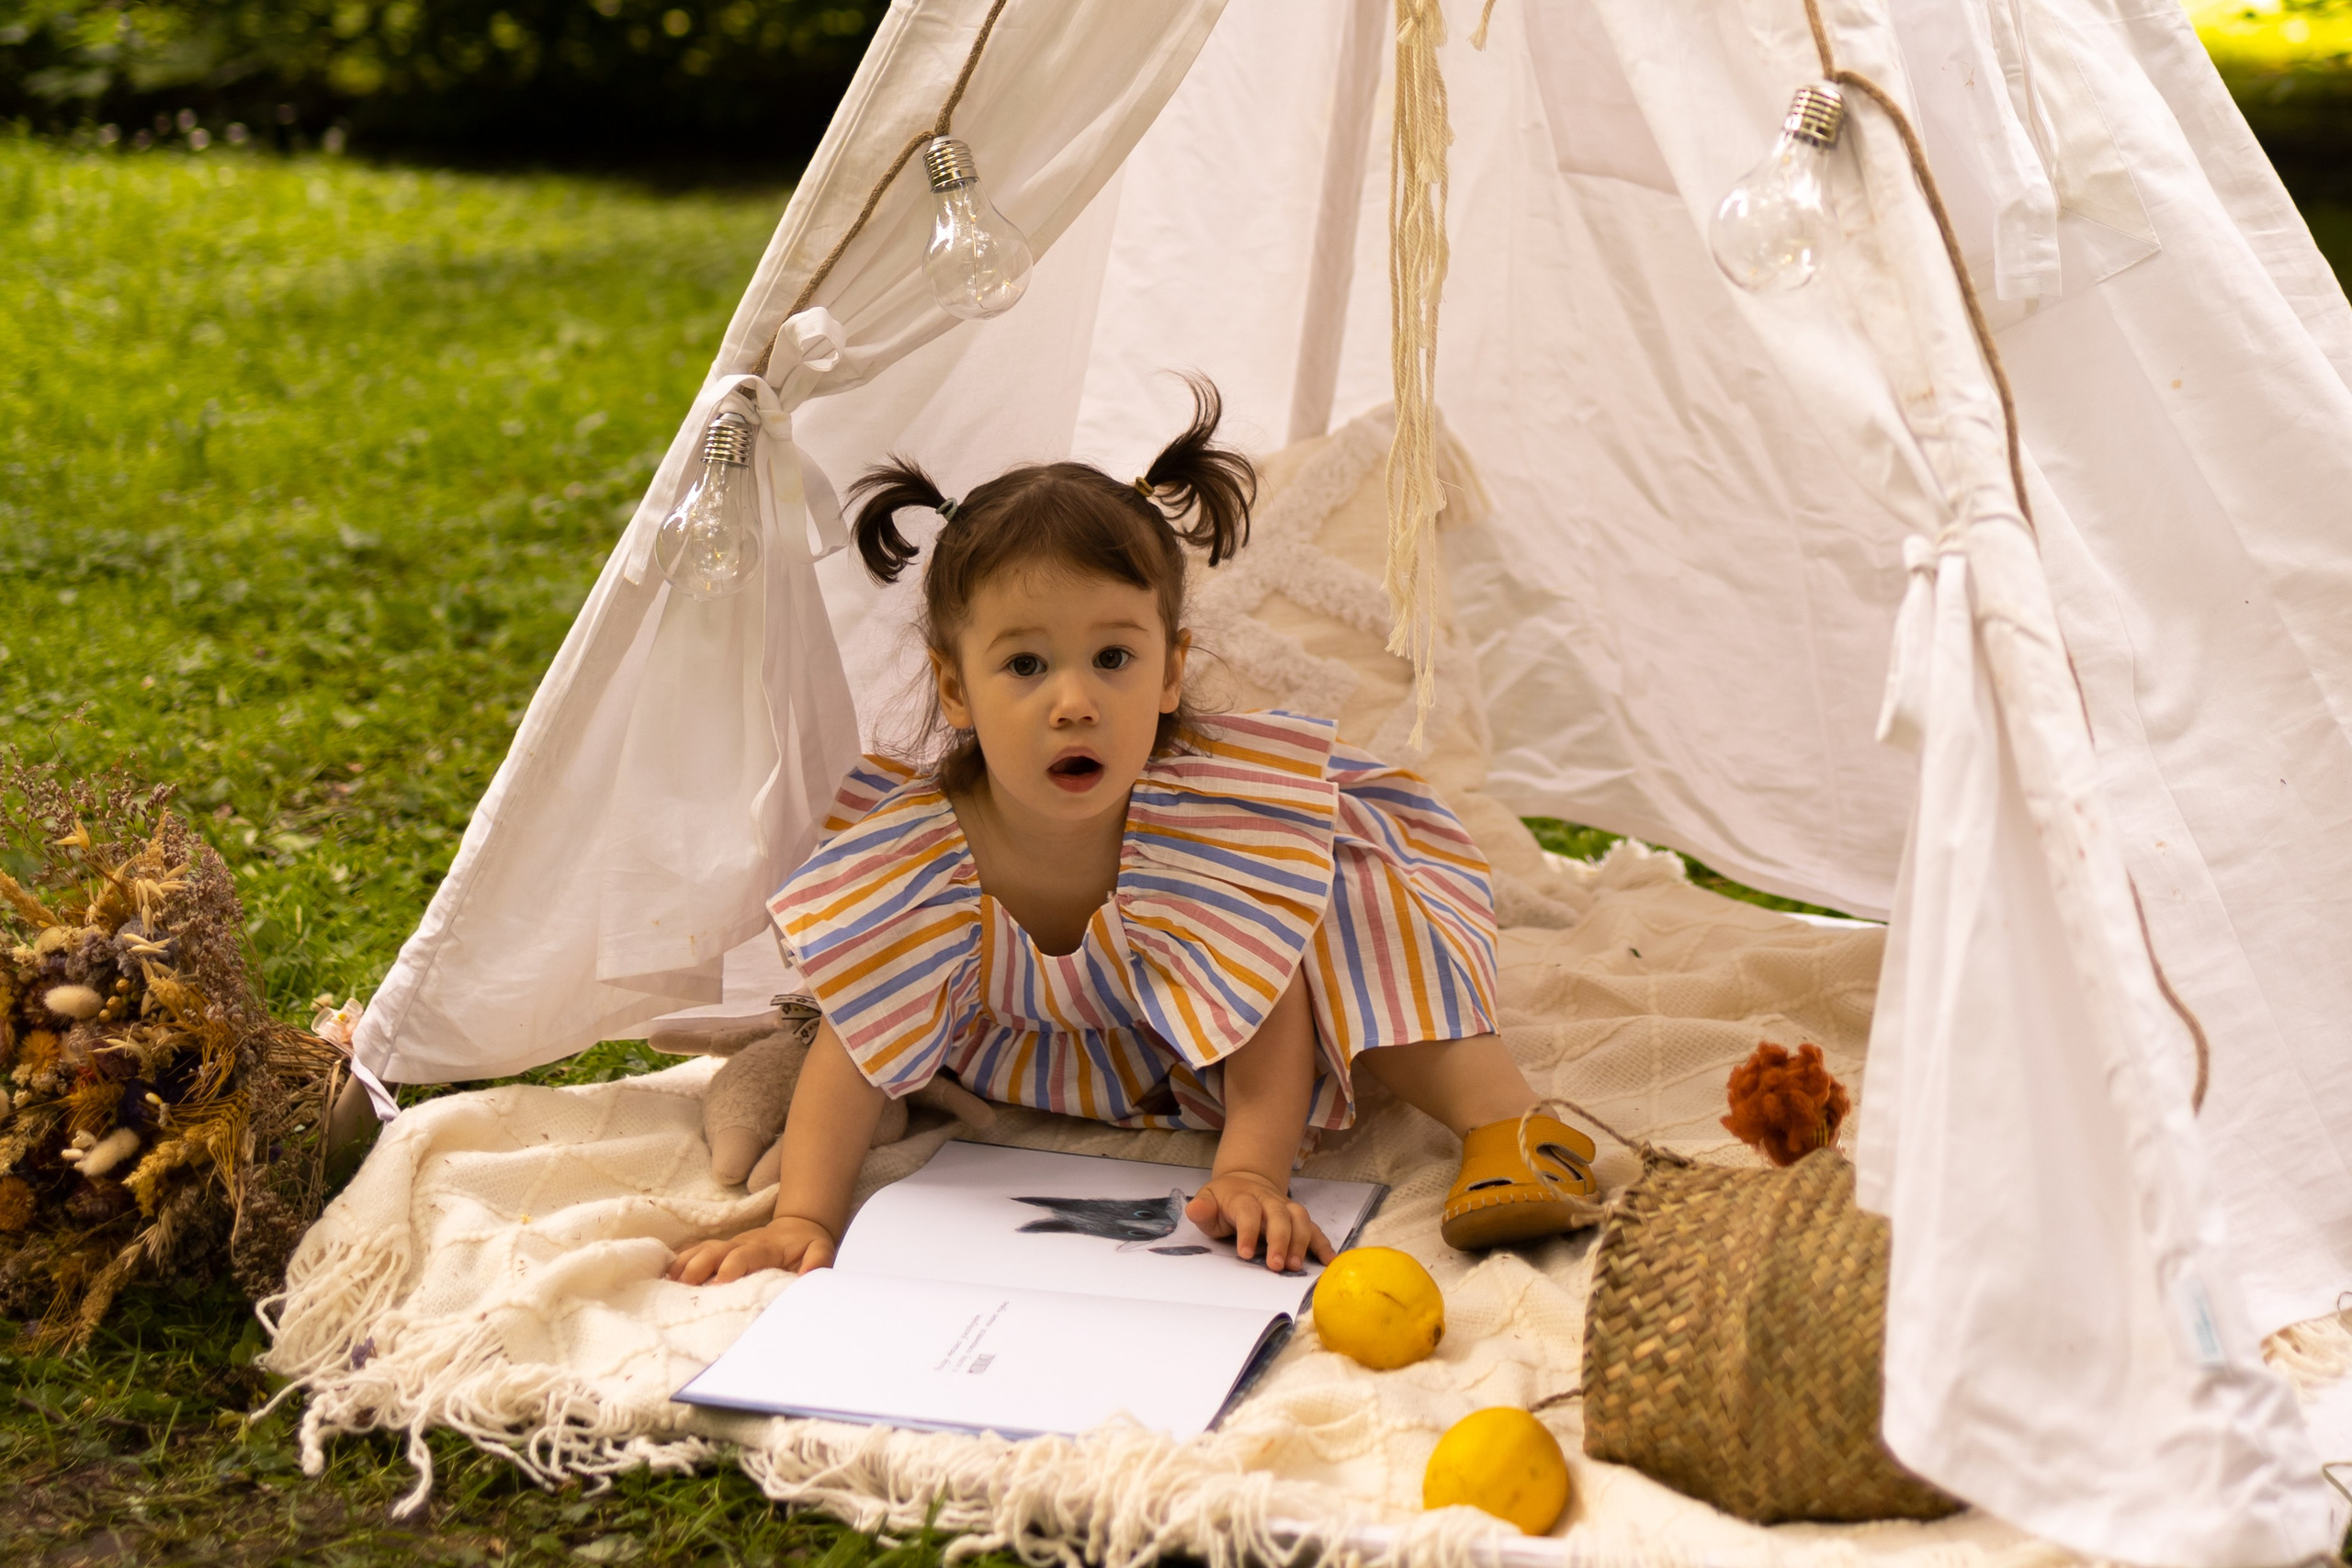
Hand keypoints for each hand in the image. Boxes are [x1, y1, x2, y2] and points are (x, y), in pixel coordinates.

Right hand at [666, 1215, 836, 1284]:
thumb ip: (817, 1261)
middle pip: (716, 1251)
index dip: (733, 1266)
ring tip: (668, 1282)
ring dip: (685, 1264)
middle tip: (686, 1285)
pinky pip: (696, 1253)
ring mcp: (728, 1246)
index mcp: (765, 1247)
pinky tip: (665, 1276)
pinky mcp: (720, 1251)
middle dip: (700, 1266)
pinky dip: (680, 1262)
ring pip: (703, 1250)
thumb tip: (807, 1275)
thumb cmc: (807, 1246)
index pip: (746, 1255)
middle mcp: (742, 1244)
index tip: (721, 1282)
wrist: (798, 1227)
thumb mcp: (821, 1250)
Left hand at [1186, 1169, 1333, 1272]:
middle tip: (1276, 1266)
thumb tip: (1195, 1209)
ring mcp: (1286, 1208)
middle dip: (1279, 1240)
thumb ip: (1202, 1209)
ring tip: (1296, 1266)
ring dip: (1301, 1242)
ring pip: (1300, 1219)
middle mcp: (1269, 1200)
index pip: (1248, 1211)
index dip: (1248, 1231)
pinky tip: (1329, 1261)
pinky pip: (1314, 1229)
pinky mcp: (1298, 1219)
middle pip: (1279, 1215)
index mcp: (1243, 1197)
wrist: (1246, 1182)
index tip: (1244, 1254)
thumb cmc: (1223, 1200)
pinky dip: (1323, 1244)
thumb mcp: (1207, 1201)